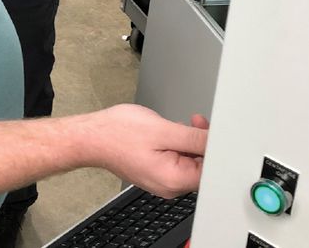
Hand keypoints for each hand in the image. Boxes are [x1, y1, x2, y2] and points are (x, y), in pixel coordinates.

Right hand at [91, 104, 207, 197]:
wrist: (90, 137)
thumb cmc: (117, 133)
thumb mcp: (162, 130)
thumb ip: (194, 138)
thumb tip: (217, 142)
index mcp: (174, 180)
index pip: (211, 170)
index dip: (214, 148)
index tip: (208, 131)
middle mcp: (169, 186)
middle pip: (200, 166)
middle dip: (199, 143)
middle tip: (191, 122)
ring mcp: (160, 180)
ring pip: (186, 161)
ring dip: (185, 142)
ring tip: (171, 126)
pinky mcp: (153, 172)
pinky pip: (173, 161)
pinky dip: (174, 145)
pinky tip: (164, 133)